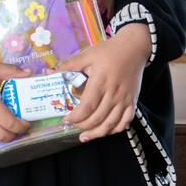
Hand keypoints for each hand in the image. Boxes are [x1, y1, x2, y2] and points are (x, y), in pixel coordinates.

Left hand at [57, 23, 150, 141]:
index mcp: (101, 82)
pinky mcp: (133, 102)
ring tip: (84, 137)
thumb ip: (69, 65)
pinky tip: (104, 131)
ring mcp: (125, 99)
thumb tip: (51, 72)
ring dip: (96, 133)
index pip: (87, 107)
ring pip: (111, 124)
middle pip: (97, 118)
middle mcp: (113, 94)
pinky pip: (125, 122)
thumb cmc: (110, 51)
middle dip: (82, 126)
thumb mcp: (88, 55)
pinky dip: (114, 130)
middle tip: (72, 125)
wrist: (134, 48)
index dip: (75, 117)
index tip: (66, 119)